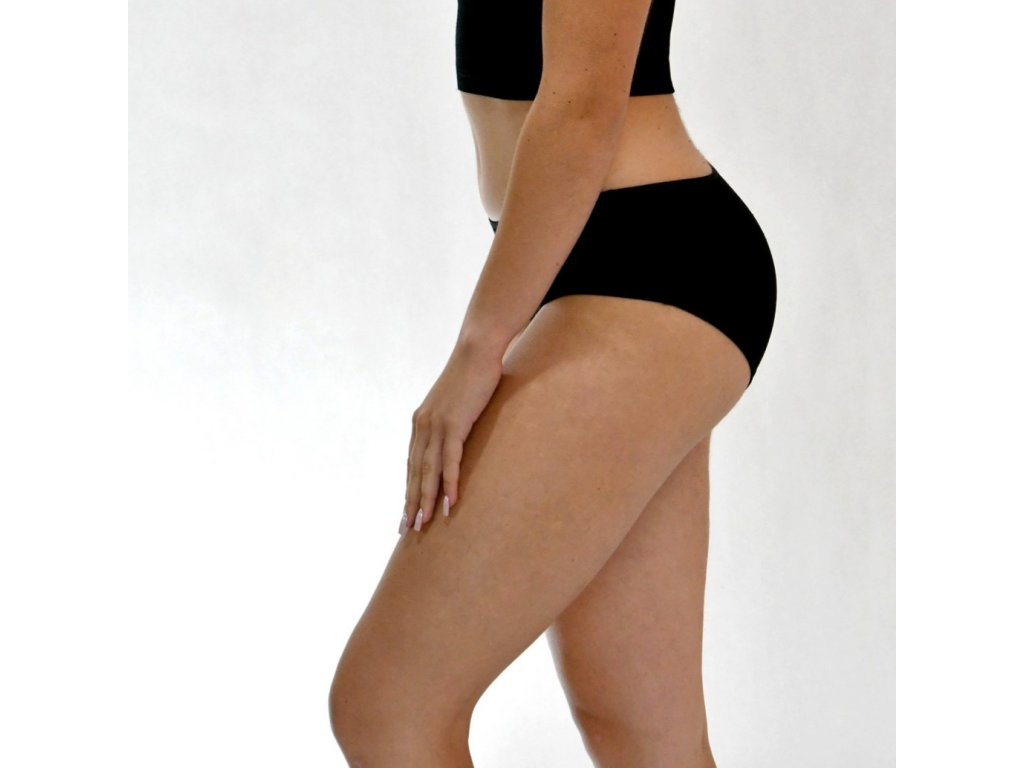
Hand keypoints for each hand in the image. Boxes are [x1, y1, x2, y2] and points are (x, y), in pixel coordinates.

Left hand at [401, 340, 503, 533]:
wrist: (477, 350)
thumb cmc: (472, 375)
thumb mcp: (456, 403)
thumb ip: (453, 422)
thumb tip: (458, 439)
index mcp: (421, 423)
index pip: (413, 464)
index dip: (410, 490)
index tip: (407, 513)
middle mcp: (422, 425)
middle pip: (415, 472)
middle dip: (411, 502)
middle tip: (408, 530)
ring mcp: (436, 424)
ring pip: (428, 470)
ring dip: (426, 499)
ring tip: (424, 524)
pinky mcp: (454, 423)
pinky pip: (450, 460)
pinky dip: (448, 483)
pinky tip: (449, 502)